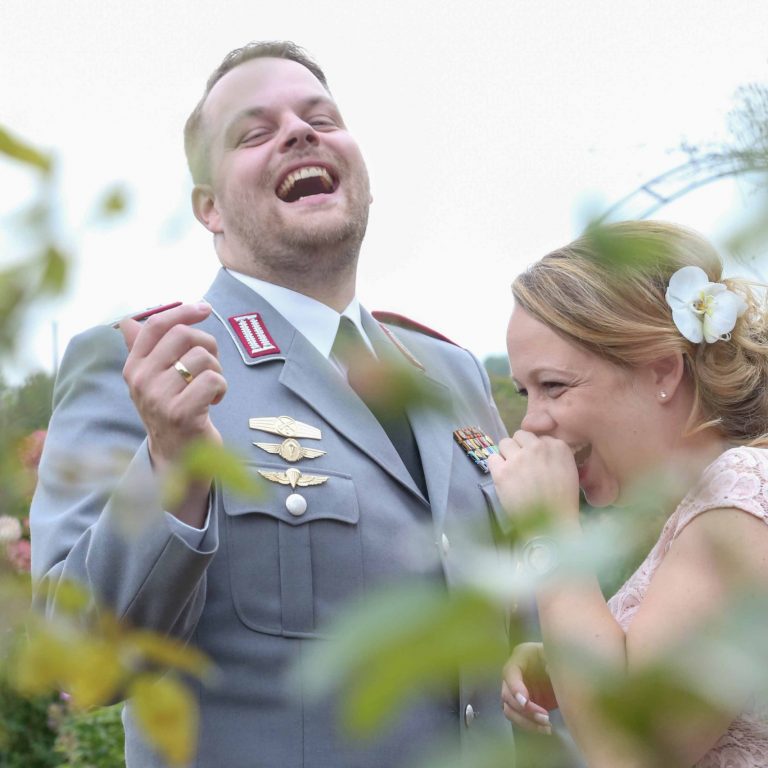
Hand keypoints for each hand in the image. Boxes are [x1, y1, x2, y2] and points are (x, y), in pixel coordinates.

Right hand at [119, 302, 226, 471]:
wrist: (177, 458)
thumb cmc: (171, 412)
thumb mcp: (152, 381)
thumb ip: (144, 351)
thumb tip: (126, 322)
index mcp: (134, 367)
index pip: (155, 325)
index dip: (182, 311)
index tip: (205, 308)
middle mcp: (141, 380)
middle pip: (183, 336)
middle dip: (208, 344)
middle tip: (211, 364)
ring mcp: (159, 397)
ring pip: (202, 357)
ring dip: (217, 370)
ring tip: (210, 388)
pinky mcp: (181, 413)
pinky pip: (213, 379)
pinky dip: (222, 388)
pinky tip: (215, 401)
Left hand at [487, 430, 579, 526]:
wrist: (552, 525)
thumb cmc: (562, 503)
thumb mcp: (568, 471)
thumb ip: (553, 456)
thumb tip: (535, 449)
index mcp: (558, 447)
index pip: (538, 437)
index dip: (534, 450)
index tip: (535, 463)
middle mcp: (538, 447)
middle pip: (520, 435)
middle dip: (519, 448)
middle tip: (521, 466)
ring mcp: (519, 459)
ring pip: (504, 443)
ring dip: (506, 455)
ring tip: (512, 472)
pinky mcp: (502, 471)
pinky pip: (492, 457)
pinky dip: (496, 467)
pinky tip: (503, 478)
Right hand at [501, 642, 556, 733]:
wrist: (570, 665)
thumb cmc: (563, 656)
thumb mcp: (557, 658)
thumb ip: (551, 667)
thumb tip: (549, 675)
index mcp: (520, 657)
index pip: (509, 673)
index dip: (515, 688)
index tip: (526, 702)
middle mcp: (514, 675)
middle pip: (507, 696)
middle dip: (524, 710)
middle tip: (545, 717)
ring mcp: (517, 691)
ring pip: (510, 710)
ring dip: (525, 721)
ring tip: (546, 726)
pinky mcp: (525, 705)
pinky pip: (520, 718)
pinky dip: (530, 725)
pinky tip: (545, 728)